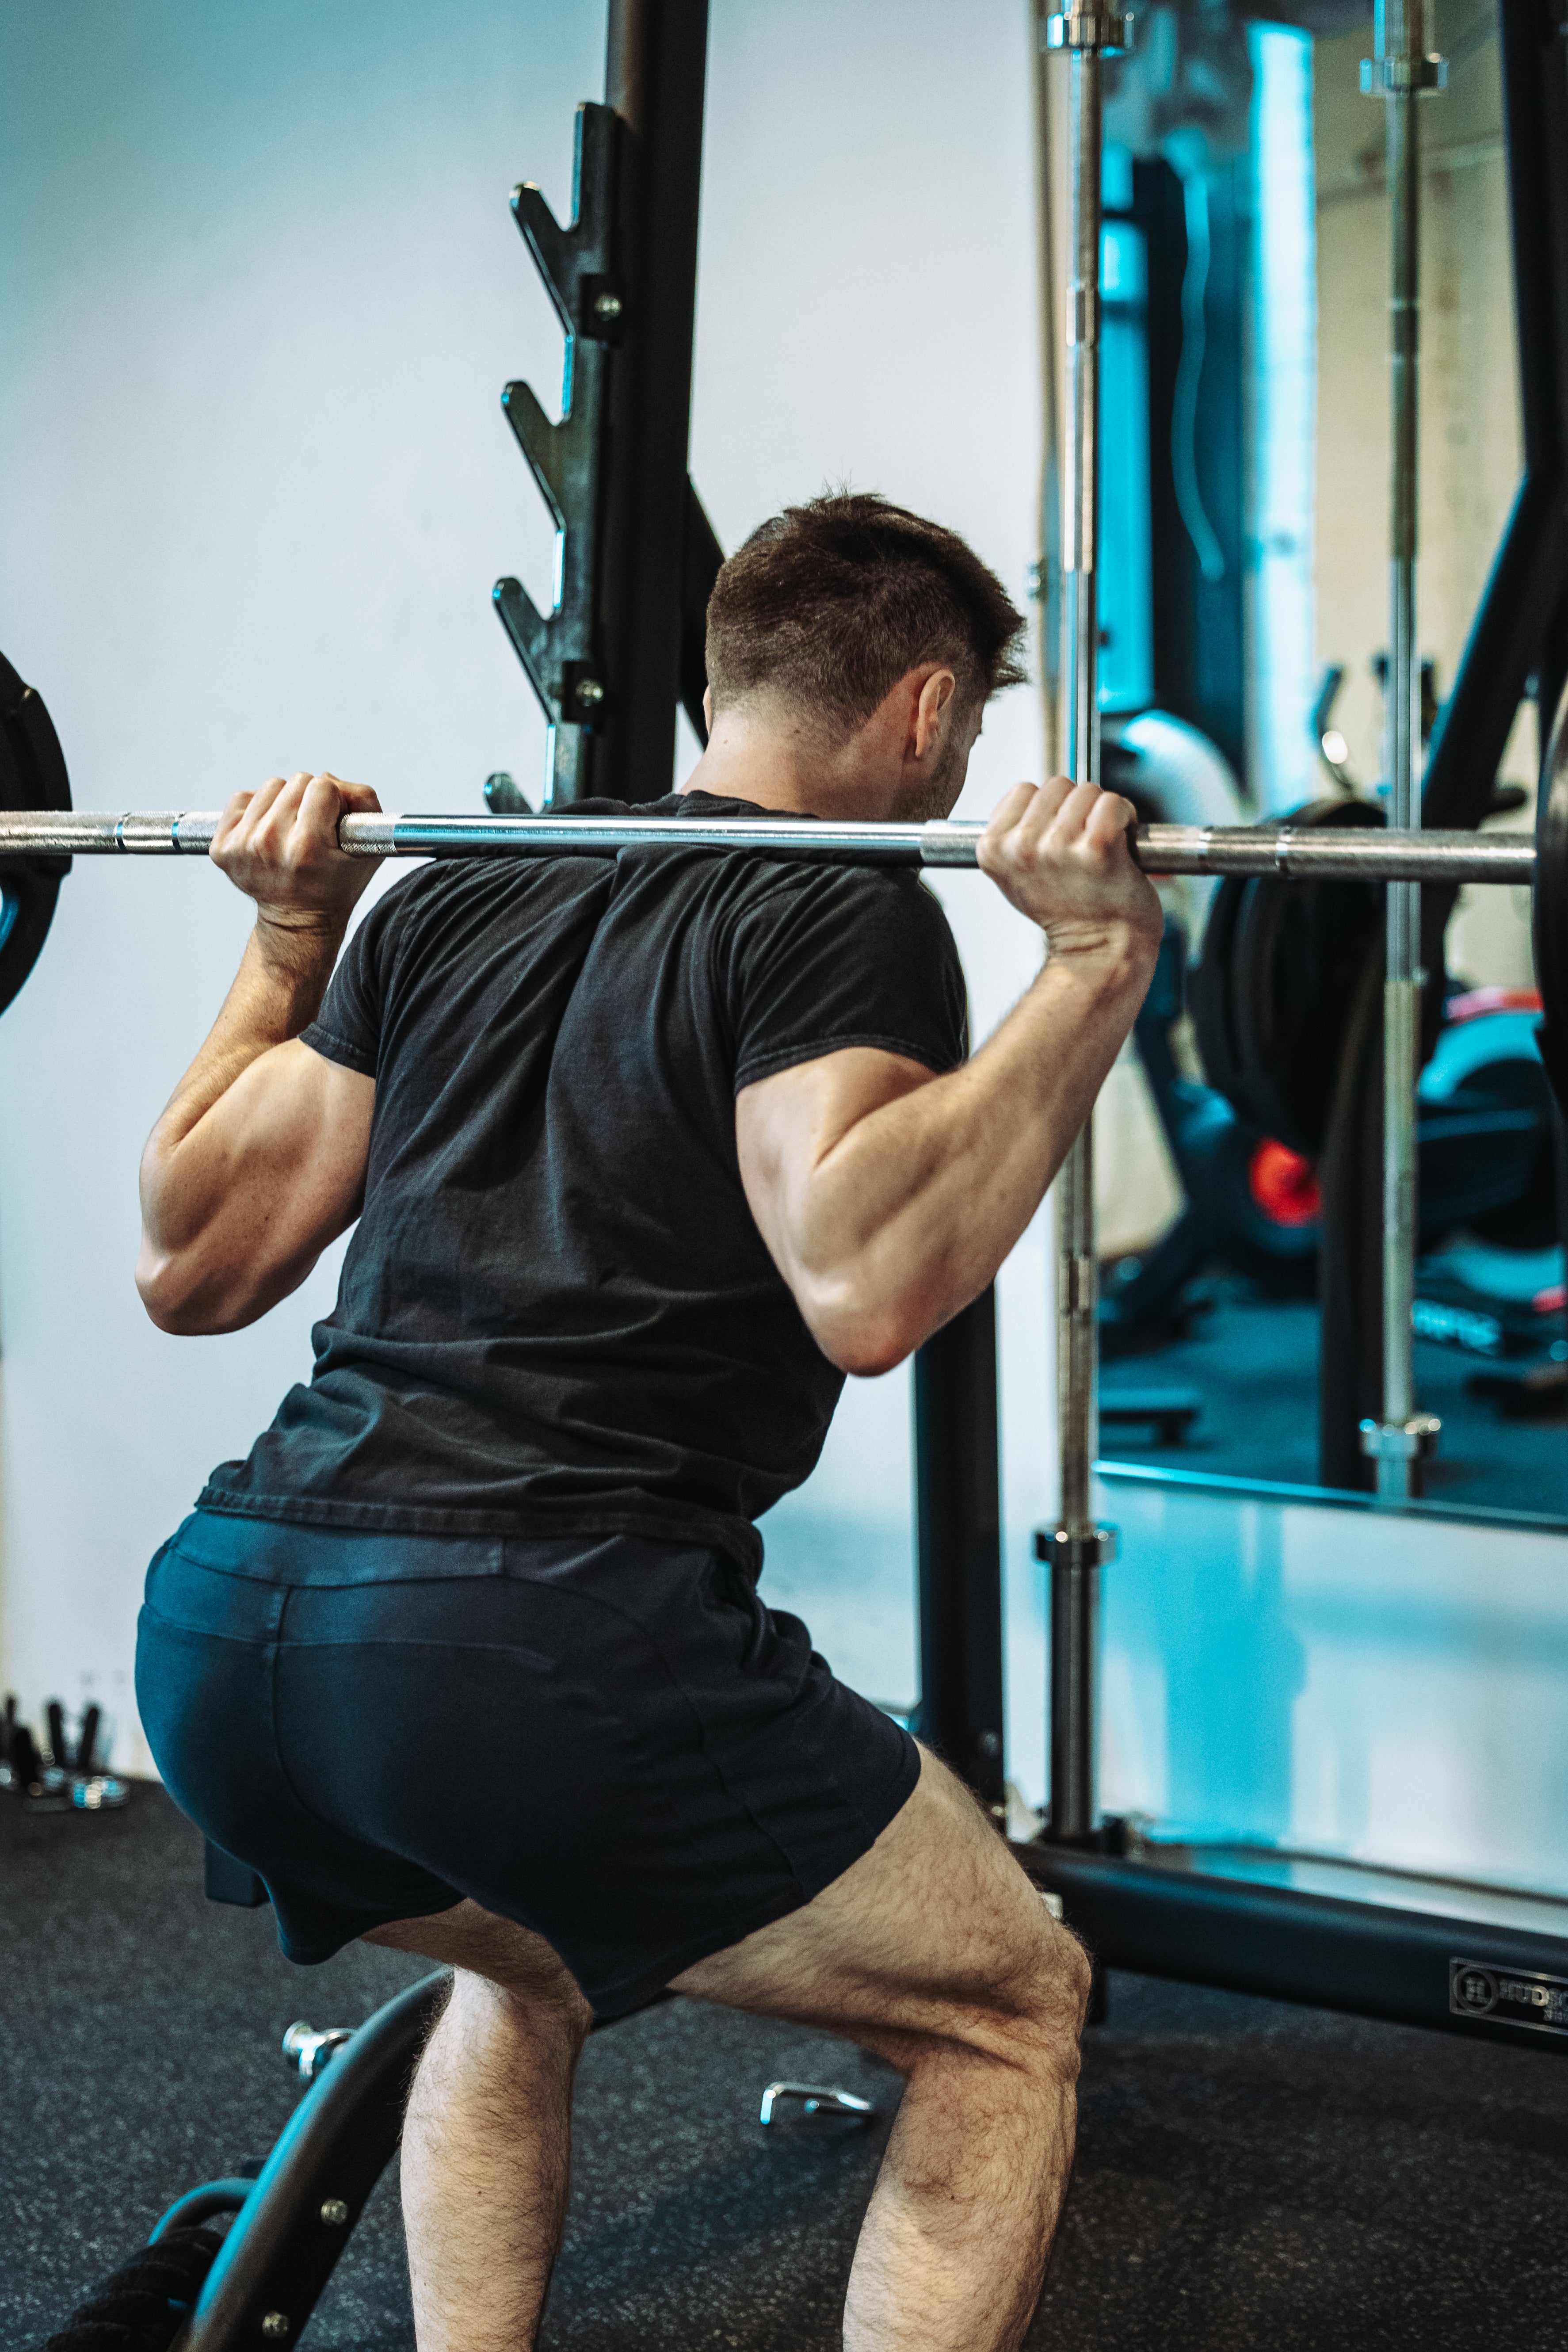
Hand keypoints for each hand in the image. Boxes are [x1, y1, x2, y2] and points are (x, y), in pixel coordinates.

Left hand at [211, 771, 383, 943]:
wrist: (299, 920)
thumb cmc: (336, 884)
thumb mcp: (371, 849)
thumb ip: (364, 801)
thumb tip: (329, 779)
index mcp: (307, 847)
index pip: (322, 786)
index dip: (334, 801)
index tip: (333, 823)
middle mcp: (269, 844)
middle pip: (296, 782)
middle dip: (309, 800)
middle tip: (313, 828)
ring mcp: (241, 845)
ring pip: (270, 787)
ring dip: (284, 802)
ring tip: (291, 830)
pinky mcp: (222, 846)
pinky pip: (241, 798)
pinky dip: (257, 808)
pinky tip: (269, 830)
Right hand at [977, 778, 1162, 963]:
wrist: (1100, 949)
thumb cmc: (1066, 912)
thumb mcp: (1017, 877)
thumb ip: (1013, 837)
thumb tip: (1032, 798)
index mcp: (993, 849)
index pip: (1023, 790)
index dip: (1048, 808)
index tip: (1060, 836)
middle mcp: (1021, 847)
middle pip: (1056, 784)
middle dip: (1077, 807)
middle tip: (1084, 843)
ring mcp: (1058, 847)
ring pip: (1086, 790)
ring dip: (1102, 811)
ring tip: (1103, 845)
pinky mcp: (1097, 848)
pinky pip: (1112, 802)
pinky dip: (1125, 816)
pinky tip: (1122, 843)